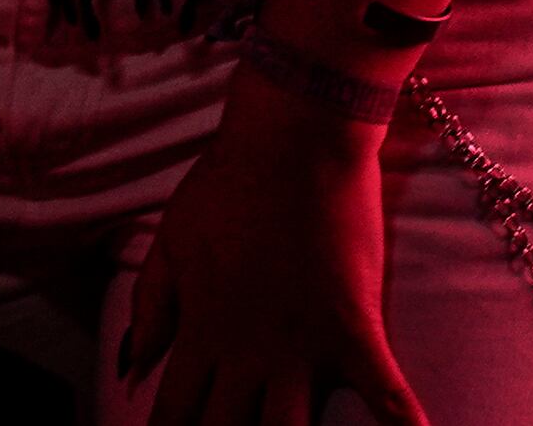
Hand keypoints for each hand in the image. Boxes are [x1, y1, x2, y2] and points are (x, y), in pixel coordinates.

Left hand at [122, 78, 422, 425]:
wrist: (293, 136)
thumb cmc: (227, 181)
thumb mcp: (171, 241)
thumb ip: (151, 309)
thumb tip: (131, 370)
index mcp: (202, 330)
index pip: (175, 414)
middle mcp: (247, 351)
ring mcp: (302, 344)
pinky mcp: (354, 327)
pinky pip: (382, 389)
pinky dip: (400, 420)